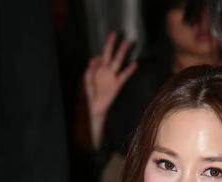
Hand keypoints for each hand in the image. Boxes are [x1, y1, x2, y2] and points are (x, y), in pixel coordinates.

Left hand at [84, 31, 137, 147]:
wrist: (96, 108)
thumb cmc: (91, 94)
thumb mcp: (87, 80)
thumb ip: (90, 69)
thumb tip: (93, 59)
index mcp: (97, 69)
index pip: (100, 57)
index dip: (99, 55)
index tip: (98, 58)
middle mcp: (106, 71)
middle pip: (109, 54)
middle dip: (112, 44)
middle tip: (115, 33)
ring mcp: (112, 77)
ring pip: (117, 62)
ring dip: (121, 52)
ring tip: (127, 43)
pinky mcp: (117, 84)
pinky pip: (124, 76)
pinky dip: (129, 70)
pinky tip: (134, 64)